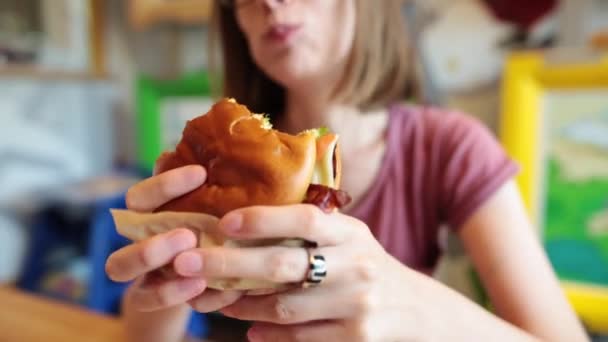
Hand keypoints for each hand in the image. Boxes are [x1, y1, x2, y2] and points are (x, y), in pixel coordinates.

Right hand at [105, 165, 241, 311]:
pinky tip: (202, 285)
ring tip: (189, 263)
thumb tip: (208, 156)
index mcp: (150, 212)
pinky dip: (171, 293)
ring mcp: (138, 267)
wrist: (202, 284)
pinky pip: (146, 299)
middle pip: (122, 226)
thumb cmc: (209, 237)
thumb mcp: (210, 212)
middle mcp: (138, 236)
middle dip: (153, 220)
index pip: (142, 193)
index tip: (200, 173)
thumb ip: (204, 191)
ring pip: (118, 265)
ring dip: (147, 258)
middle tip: (187, 234)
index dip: (165, 184)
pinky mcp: (146, 296)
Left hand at [172, 204, 422, 340]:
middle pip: (283, 266)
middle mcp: (357, 267)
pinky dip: (268, 333)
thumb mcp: (351, 238)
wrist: (415, 311)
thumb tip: (244, 221)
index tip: (224, 221)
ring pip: (284, 308)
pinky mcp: (355, 339)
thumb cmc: (367, 266)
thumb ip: (313, 229)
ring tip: (215, 296)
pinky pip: (299, 338)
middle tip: (185, 262)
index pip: (305, 220)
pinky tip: (249, 327)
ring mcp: (356, 306)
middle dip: (229, 265)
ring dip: (242, 303)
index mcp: (352, 234)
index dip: (263, 219)